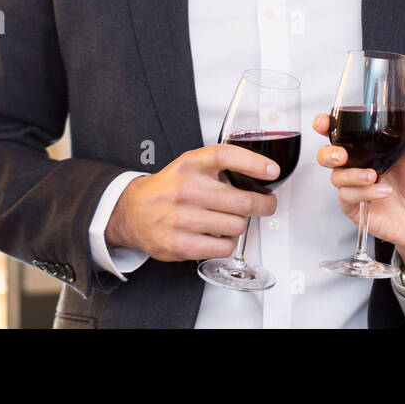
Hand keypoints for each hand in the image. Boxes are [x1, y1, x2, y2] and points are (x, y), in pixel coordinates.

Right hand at [104, 145, 280, 261]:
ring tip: (229, 219)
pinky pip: (224, 247)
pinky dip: (227, 243)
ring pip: (237, 226)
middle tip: (267, 204)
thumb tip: (262, 173)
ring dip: (240, 225)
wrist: (132, 211)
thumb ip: (220, 165)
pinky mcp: (180, 244)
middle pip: (243, 201)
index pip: (225, 156)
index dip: (254, 163)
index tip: (272, 170)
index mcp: (190, 165)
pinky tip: (218, 235)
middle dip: (264, 204)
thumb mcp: (191, 165)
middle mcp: (186, 189)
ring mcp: (182, 218)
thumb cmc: (169, 188)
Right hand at [313, 110, 404, 284]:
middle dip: (328, 153)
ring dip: (352, 175)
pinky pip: (348, 197)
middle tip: (341, 155)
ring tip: (373, 176)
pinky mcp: (356, 208)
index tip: (323, 122)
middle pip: (327, 156)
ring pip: (337, 177)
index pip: (341, 134)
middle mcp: (358, 166)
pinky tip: (383, 191)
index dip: (326, 126)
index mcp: (368, 149)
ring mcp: (355, 187)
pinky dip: (364, 193)